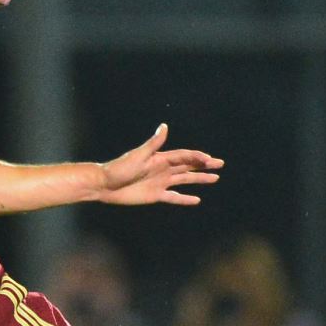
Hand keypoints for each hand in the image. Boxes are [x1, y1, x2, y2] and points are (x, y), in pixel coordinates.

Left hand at [99, 124, 223, 205]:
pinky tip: (197, 200)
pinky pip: (174, 197)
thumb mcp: (138, 155)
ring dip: (199, 179)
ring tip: (215, 178)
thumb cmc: (120, 168)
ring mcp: (160, 182)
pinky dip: (185, 198)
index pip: (184, 156)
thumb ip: (153, 143)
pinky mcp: (155, 195)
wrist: (105, 185)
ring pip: (185, 180)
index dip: (197, 157)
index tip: (209, 159)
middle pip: (188, 166)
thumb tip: (164, 126)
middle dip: (204, 165)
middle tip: (220, 164)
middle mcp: (163, 169)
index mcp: (160, 158)